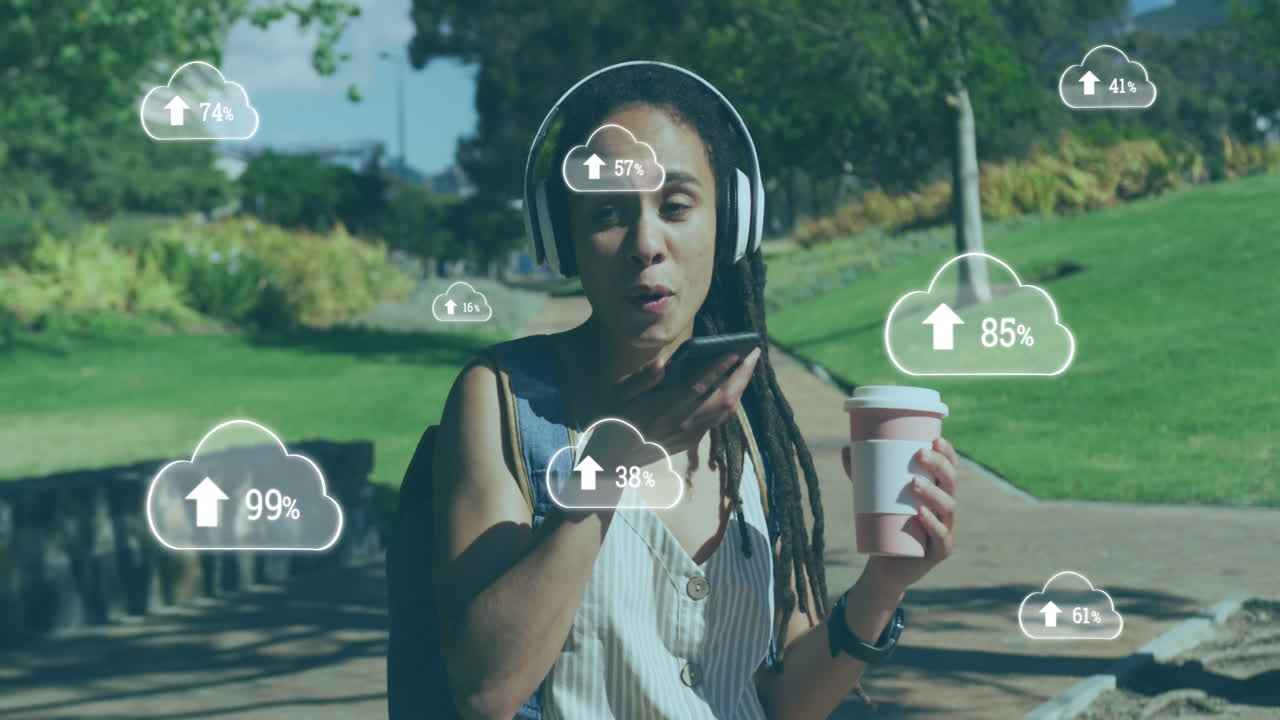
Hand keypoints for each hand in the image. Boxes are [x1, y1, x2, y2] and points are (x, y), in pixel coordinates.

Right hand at [594, 347, 761, 459]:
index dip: (718, 368)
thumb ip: (641, 378)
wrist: (614, 458)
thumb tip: (662, 363)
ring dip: (741, 387)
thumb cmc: (614, 418)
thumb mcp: (618, 394)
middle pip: (722, 398)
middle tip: (753, 353)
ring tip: (747, 366)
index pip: (697, 386)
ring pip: (726, 411)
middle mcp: (681, 422)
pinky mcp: (692, 440)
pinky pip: (720, 419)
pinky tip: (733, 385)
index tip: (734, 352)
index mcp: (662, 408)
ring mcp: (689, 434)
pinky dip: (732, 399)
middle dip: (742, 375)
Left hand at [849, 436, 959, 597]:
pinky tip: (922, 513)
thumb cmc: (885, 524)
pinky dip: (932, 524)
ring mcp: (945, 531)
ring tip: (914, 482)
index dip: (948, 453)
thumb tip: (845, 448)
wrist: (884, 566)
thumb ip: (861, 473)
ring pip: (948, 508)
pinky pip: (940, 536)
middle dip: (939, 466)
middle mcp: (946, 510)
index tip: (935, 438)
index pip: (951, 469)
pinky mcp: (939, 551)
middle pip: (952, 483)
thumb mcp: (873, 497)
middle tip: (919, 454)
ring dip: (933, 492)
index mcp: (938, 493)